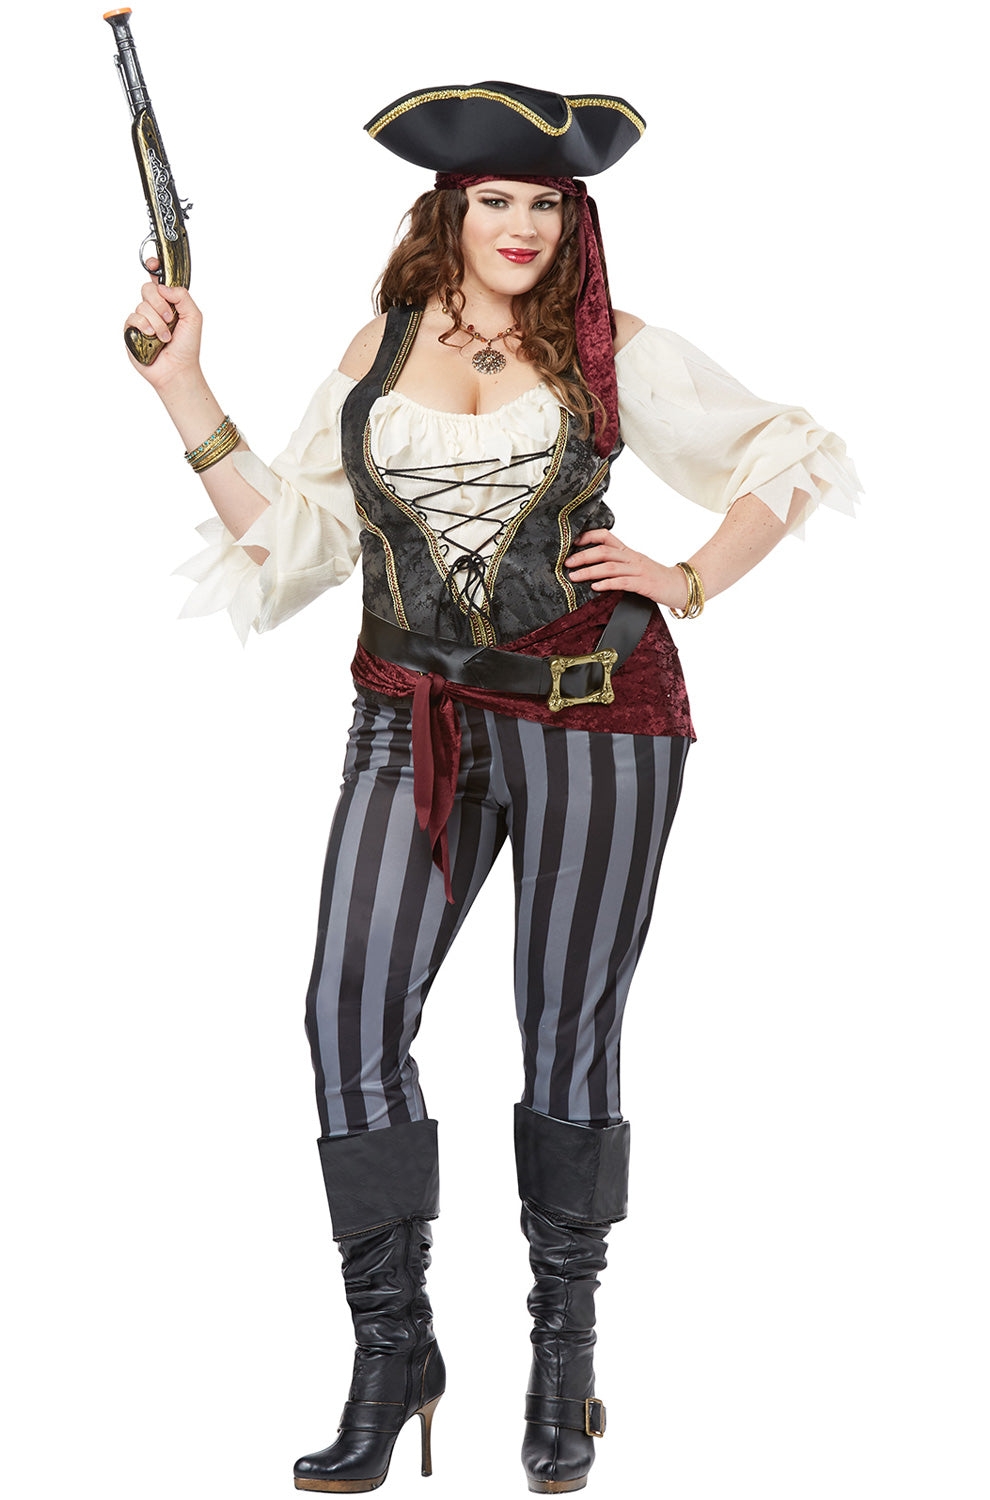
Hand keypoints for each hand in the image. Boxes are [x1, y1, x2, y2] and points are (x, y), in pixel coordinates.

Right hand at [124, 256, 203, 389]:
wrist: (177, 370)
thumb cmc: (187, 347)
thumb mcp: (194, 317)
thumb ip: (182, 296)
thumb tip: (163, 287)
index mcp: (169, 302)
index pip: (158, 279)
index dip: (154, 268)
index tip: (153, 265)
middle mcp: (154, 308)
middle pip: (147, 288)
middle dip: (159, 303)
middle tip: (170, 318)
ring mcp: (142, 319)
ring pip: (142, 305)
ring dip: (156, 322)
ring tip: (165, 336)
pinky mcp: (131, 330)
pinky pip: (132, 317)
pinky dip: (144, 326)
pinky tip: (152, 337)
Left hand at [564, 530, 690, 608]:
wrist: (682, 586)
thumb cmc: (656, 579)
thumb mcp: (635, 567)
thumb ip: (617, 565)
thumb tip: (592, 569)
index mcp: (628, 552)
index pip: (606, 536)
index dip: (588, 536)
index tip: (572, 543)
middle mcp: (632, 558)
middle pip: (604, 551)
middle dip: (583, 556)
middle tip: (567, 563)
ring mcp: (638, 570)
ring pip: (610, 567)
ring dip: (589, 571)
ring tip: (574, 577)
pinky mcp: (644, 584)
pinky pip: (623, 582)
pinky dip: (607, 584)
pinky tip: (595, 587)